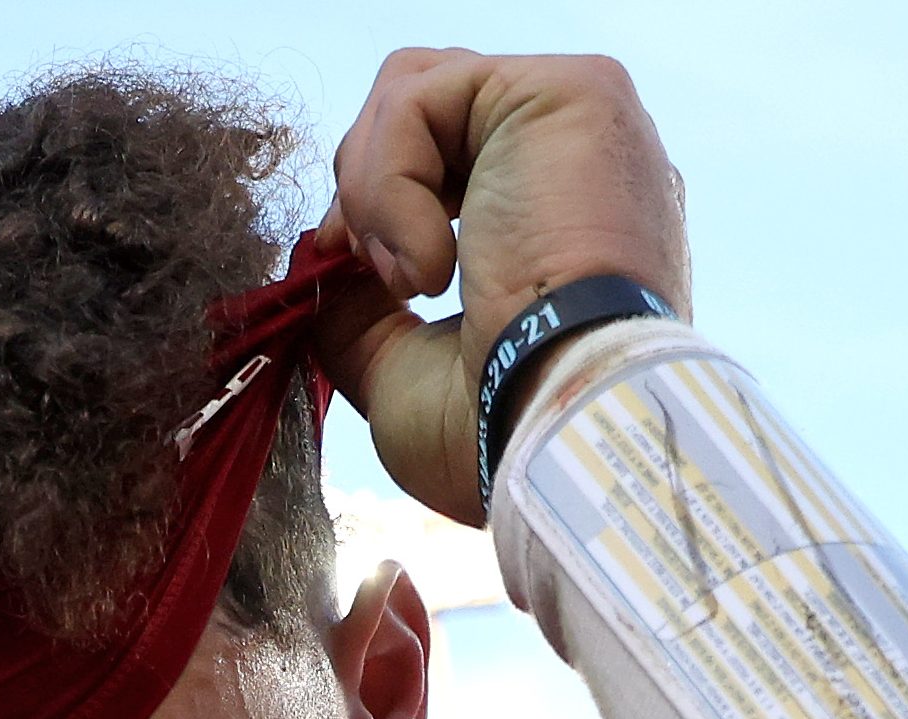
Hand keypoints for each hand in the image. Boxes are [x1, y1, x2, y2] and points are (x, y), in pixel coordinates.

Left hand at [311, 51, 690, 520]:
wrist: (557, 437)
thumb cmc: (497, 433)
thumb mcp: (402, 376)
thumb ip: (360, 311)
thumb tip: (322, 267)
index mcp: (563, 220)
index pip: (450, 157)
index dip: (379, 203)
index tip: (354, 274)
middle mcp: (581, 161)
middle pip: (429, 111)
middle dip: (368, 190)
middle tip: (374, 276)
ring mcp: (585, 121)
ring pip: (414, 92)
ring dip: (373, 190)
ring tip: (406, 279)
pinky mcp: (572, 92)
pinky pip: (421, 95)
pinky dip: (390, 184)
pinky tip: (430, 269)